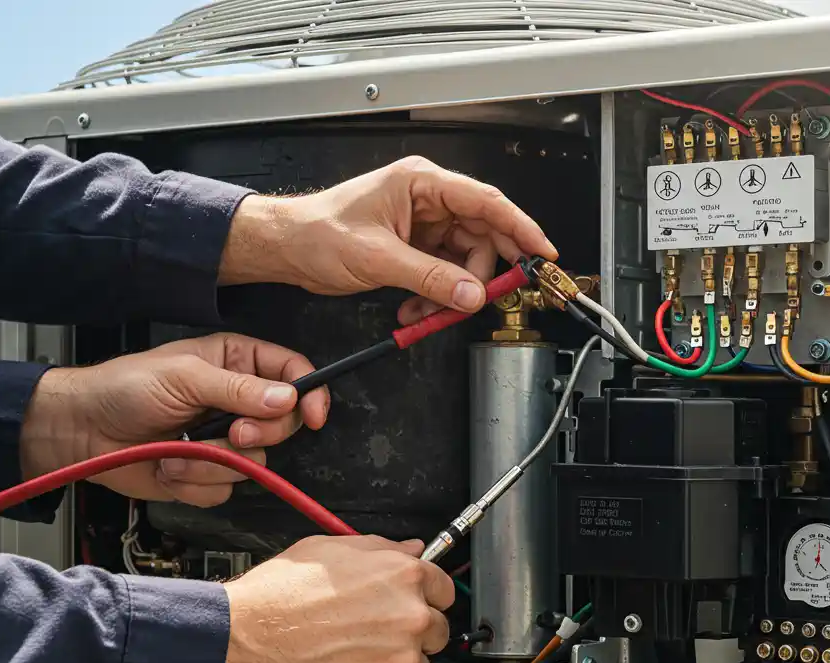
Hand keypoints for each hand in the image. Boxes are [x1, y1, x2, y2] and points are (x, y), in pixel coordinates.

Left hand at [19, 333, 329, 505]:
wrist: (82, 432)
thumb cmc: (123, 388)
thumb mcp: (185, 377)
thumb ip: (239, 389)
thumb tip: (288, 397)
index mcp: (236, 364)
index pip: (293, 374)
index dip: (310, 394)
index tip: (313, 415)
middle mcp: (236, 403)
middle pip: (284, 424)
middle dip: (257, 434)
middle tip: (231, 432)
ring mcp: (223, 441)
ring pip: (256, 462)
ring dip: (213, 462)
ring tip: (178, 449)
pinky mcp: (206, 474)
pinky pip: (226, 489)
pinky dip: (196, 482)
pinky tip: (170, 465)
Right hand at [211, 536, 453, 662]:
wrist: (242, 646)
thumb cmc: (276, 598)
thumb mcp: (328, 549)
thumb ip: (381, 550)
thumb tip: (410, 549)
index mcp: (402, 578)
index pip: (444, 589)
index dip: (427, 596)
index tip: (418, 603)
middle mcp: (409, 620)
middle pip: (436, 632)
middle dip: (412, 633)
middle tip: (373, 634)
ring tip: (349, 657)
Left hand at [218, 155, 557, 324]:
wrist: (287, 247)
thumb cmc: (317, 231)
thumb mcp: (377, 257)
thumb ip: (429, 277)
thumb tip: (469, 293)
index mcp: (422, 183)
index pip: (486, 202)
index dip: (520, 227)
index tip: (541, 252)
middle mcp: (429, 201)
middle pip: (482, 236)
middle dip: (482, 273)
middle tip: (488, 299)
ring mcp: (425, 226)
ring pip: (464, 263)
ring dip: (453, 293)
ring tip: (429, 312)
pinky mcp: (416, 249)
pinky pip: (444, 276)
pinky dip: (436, 298)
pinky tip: (416, 309)